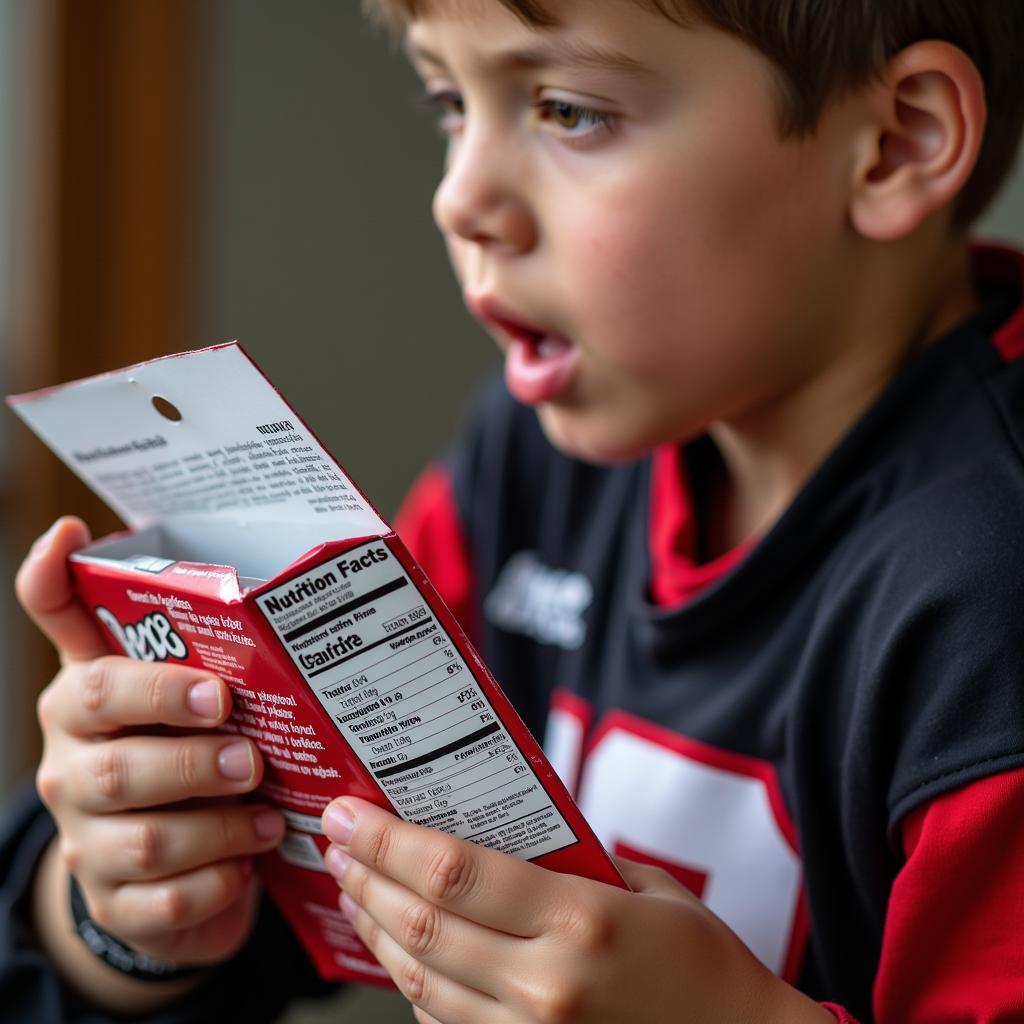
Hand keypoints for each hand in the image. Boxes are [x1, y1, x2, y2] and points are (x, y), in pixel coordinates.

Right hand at [16, 517, 285, 968]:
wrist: (151, 863)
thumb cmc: (169, 749)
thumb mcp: (162, 688)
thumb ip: (150, 625)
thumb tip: (103, 536)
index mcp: (84, 704)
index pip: (87, 672)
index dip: (113, 645)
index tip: (148, 616)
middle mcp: (73, 769)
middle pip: (120, 764)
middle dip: (193, 757)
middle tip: (251, 753)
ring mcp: (88, 843)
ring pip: (148, 838)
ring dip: (221, 823)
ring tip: (270, 811)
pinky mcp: (117, 904)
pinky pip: (166, 901)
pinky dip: (218, 880)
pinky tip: (249, 859)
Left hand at [321, 797, 831, 1023]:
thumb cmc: (701, 961)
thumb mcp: (646, 887)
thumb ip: (572, 859)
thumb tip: (501, 829)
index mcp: (581, 920)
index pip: (456, 872)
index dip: (389, 841)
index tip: (350, 813)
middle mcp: (546, 985)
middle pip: (424, 924)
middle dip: (366, 876)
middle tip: (336, 839)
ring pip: (420, 979)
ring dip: (376, 928)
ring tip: (353, 885)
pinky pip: (444, 1023)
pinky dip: (411, 980)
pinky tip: (398, 945)